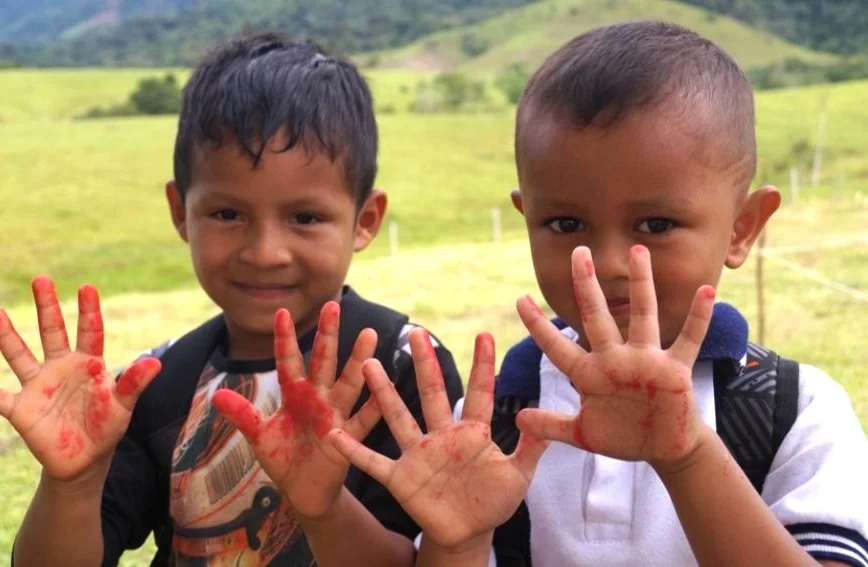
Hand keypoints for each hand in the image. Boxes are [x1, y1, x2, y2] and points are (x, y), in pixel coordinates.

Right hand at [0, 277, 160, 480]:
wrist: (84, 460)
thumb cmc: (106, 428)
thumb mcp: (123, 406)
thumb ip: (134, 384)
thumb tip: (155, 363)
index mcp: (88, 364)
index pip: (89, 332)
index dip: (89, 311)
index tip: (87, 287)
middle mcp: (61, 367)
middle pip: (52, 331)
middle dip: (47, 306)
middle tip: (42, 278)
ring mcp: (39, 385)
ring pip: (19, 354)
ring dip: (6, 335)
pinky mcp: (21, 408)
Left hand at [212, 302, 380, 519]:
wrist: (305, 490)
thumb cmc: (284, 458)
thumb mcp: (260, 436)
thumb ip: (242, 414)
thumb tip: (217, 394)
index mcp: (294, 394)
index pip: (288, 361)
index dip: (284, 338)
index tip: (281, 312)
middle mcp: (317, 398)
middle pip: (323, 362)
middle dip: (328, 334)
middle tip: (332, 305)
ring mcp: (334, 415)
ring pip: (348, 383)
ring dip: (359, 361)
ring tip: (369, 335)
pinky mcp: (346, 438)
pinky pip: (362, 421)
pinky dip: (373, 407)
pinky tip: (383, 391)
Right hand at [328, 329, 548, 549]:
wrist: (468, 532)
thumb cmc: (493, 501)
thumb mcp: (517, 476)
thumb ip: (530, 449)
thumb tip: (541, 419)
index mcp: (472, 433)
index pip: (478, 393)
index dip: (482, 366)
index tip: (485, 334)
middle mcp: (442, 436)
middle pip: (432, 393)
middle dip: (425, 363)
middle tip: (415, 332)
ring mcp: (418, 455)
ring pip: (398, 417)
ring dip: (383, 393)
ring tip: (368, 363)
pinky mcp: (400, 478)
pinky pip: (373, 462)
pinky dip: (354, 450)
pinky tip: (334, 434)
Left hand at [514, 245, 714, 470]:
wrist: (662, 448)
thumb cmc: (621, 435)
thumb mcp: (583, 434)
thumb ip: (552, 426)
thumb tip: (517, 420)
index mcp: (590, 374)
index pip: (558, 346)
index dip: (539, 326)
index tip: (519, 299)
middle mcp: (615, 360)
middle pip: (597, 317)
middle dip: (587, 286)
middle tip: (579, 252)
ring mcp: (645, 362)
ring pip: (642, 316)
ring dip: (642, 285)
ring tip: (639, 251)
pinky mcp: (674, 371)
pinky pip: (688, 340)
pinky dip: (698, 318)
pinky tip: (706, 291)